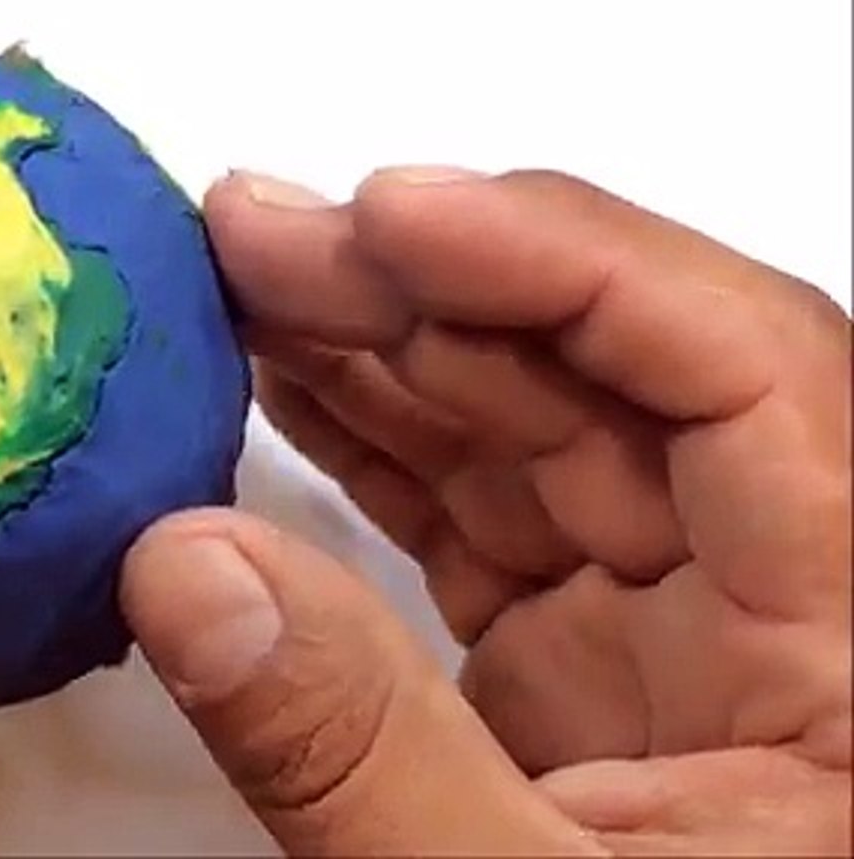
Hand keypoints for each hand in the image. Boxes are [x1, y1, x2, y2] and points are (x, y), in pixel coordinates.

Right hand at [121, 168, 850, 855]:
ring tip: (225, 282)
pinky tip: (266, 394)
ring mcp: (684, 643)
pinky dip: (367, 455)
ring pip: (534, 437)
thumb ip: (359, 759)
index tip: (385, 212)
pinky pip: (478, 524)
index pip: (755, 372)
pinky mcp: (586, 682)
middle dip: (424, 284)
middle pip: (618, 381)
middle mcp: (795, 609)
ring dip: (379, 349)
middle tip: (243, 233)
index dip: (570, 258)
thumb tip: (179, 563)